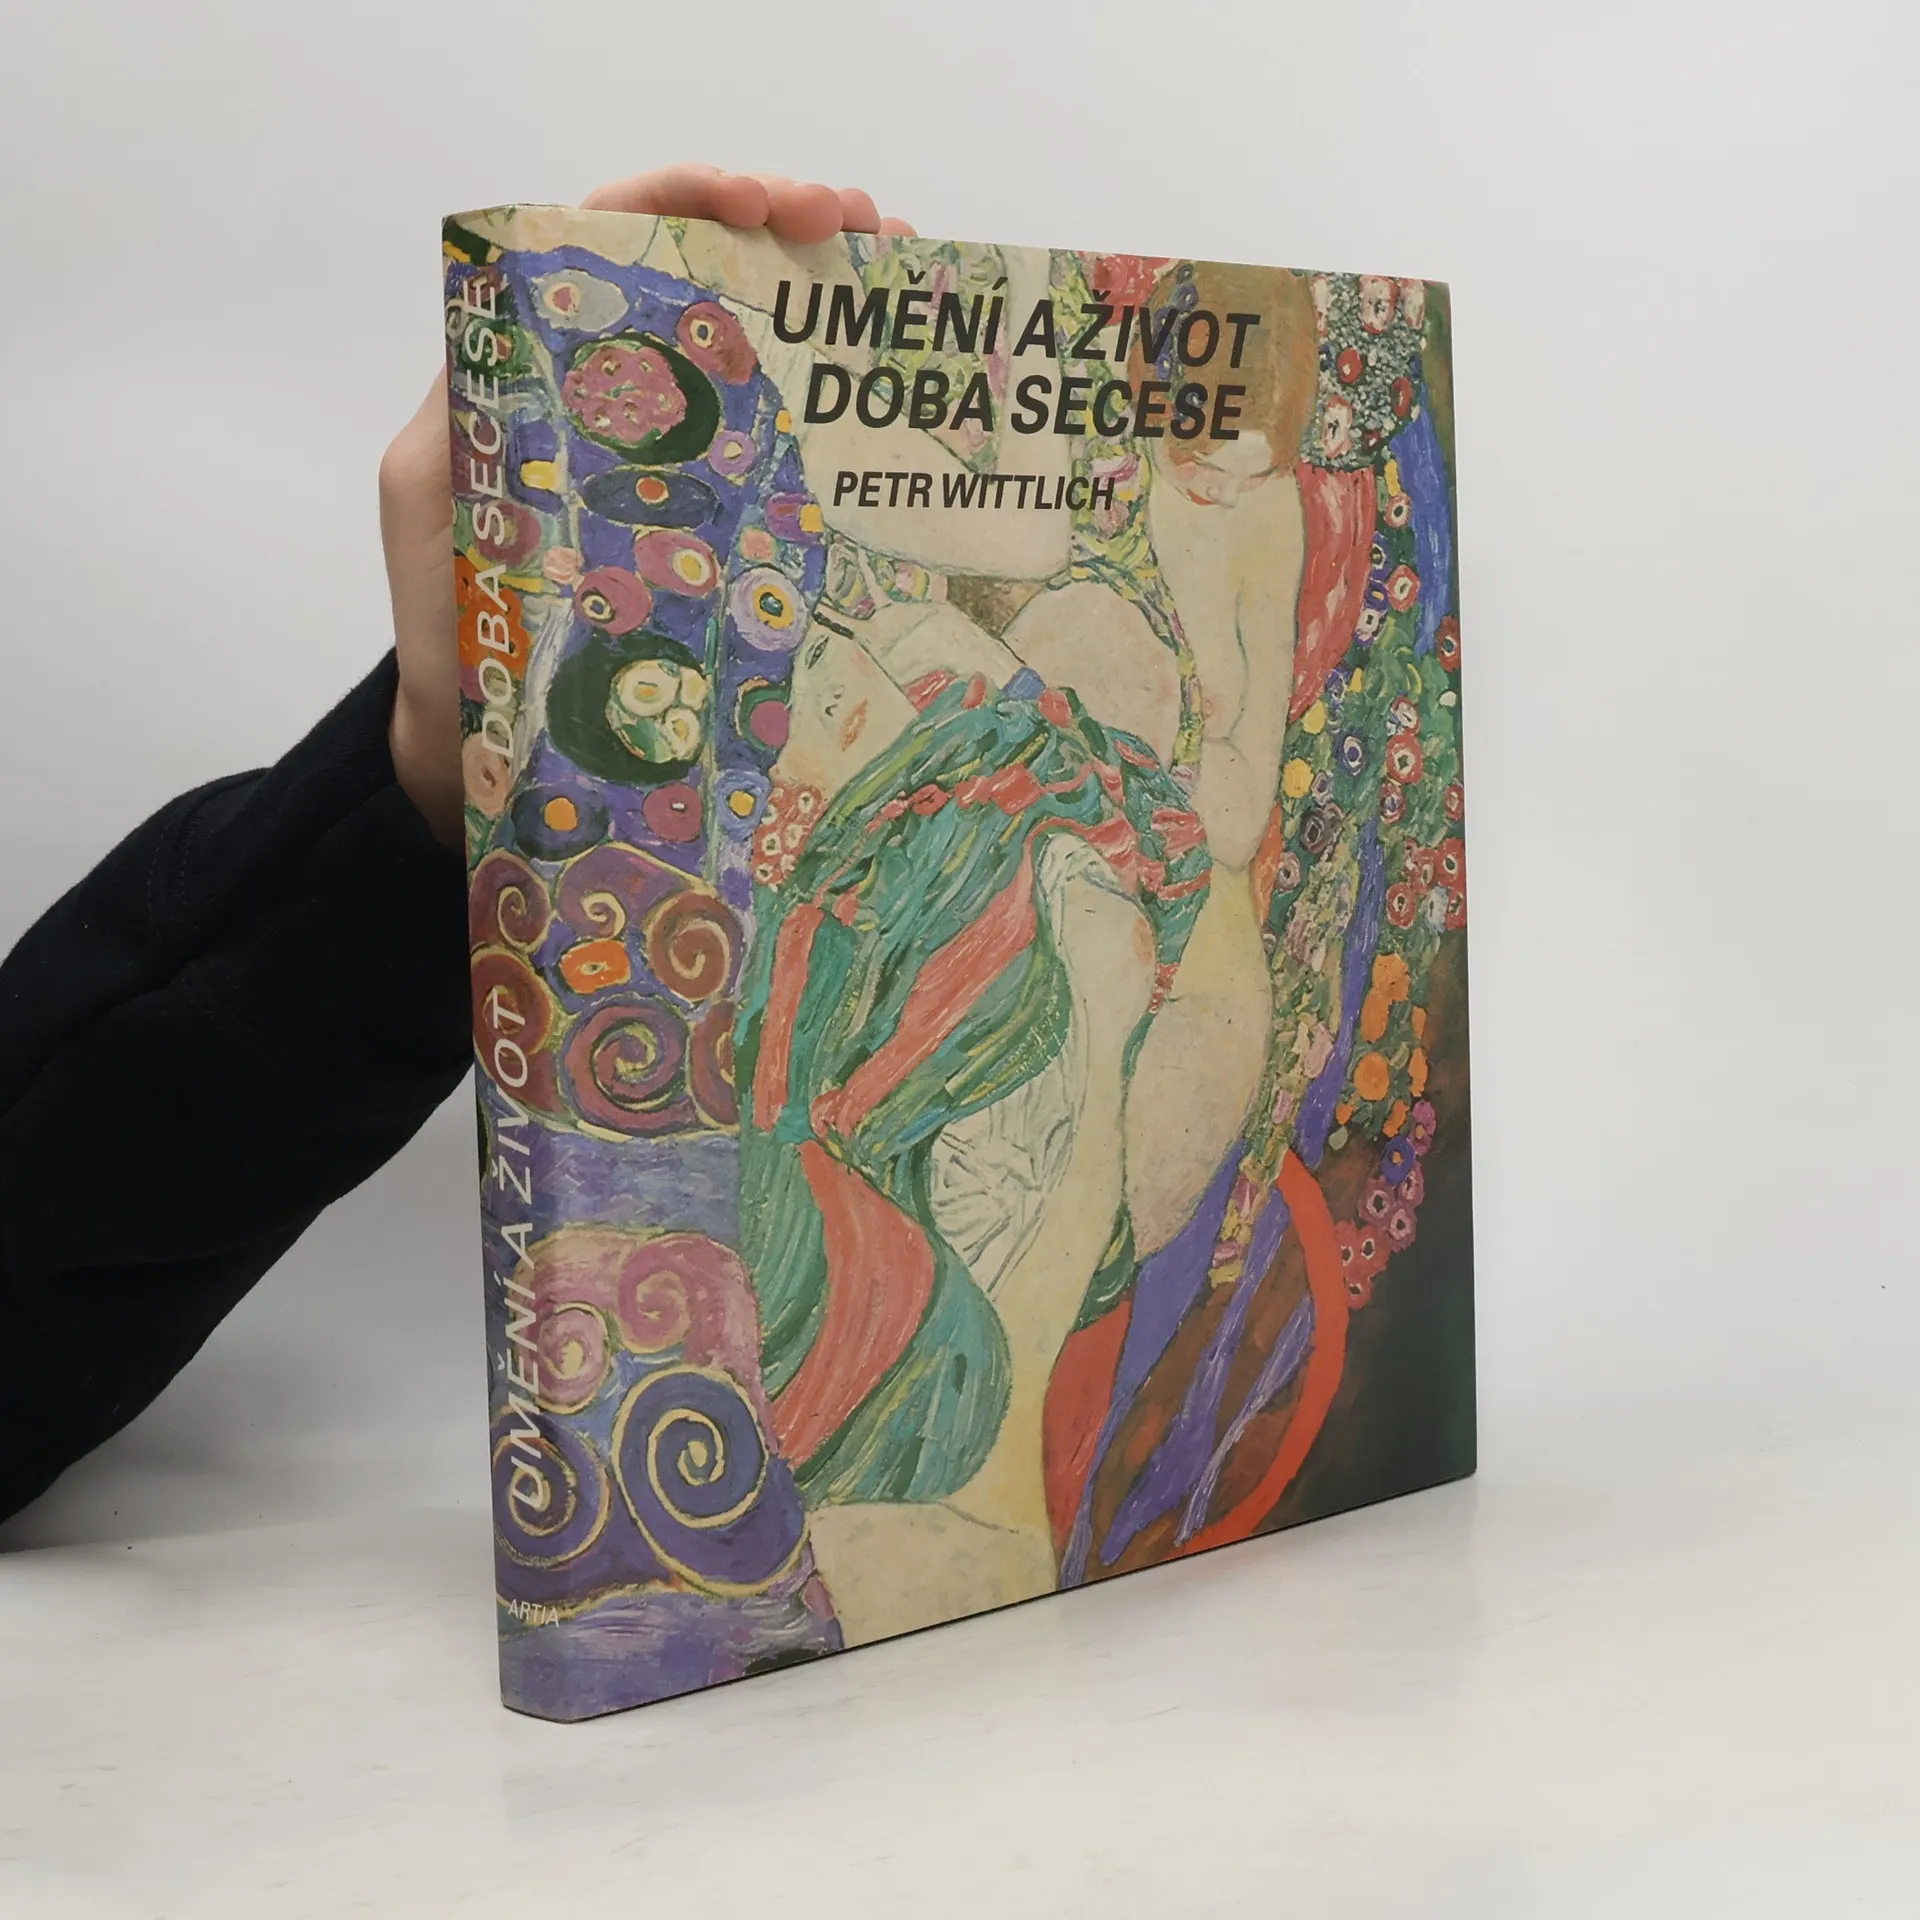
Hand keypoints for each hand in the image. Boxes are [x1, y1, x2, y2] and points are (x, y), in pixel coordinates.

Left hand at [379, 165, 915, 843]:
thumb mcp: (437, 506)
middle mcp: (604, 396)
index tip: (759, 204)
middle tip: (861, 228)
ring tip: (890, 272)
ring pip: (745, 340)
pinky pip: (768, 439)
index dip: (681, 199)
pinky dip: (824, 398)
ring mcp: (663, 458)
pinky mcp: (703, 520)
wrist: (479, 744)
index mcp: (532, 370)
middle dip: (780, 224)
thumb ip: (467, 418)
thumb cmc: (447, 632)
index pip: (604, 236)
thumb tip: (512, 325)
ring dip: (817, 292)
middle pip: (695, 268)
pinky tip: (876, 389)